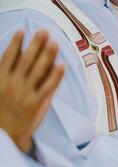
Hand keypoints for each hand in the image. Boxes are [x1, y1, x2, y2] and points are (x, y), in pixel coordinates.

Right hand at [0, 30, 64, 151]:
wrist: (6, 135)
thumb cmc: (2, 111)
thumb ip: (6, 75)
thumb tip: (17, 57)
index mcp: (0, 79)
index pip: (8, 57)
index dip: (16, 43)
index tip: (23, 31)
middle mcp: (12, 84)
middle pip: (26, 60)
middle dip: (35, 44)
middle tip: (44, 31)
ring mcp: (25, 93)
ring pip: (38, 70)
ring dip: (47, 55)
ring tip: (55, 42)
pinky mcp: (36, 103)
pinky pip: (48, 86)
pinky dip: (56, 75)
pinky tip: (62, 64)